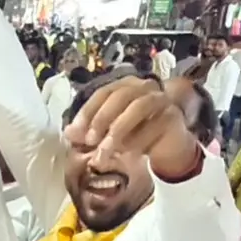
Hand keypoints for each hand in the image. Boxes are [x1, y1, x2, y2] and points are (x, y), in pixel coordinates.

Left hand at [64, 76, 199, 178]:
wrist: (166, 148)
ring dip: (118, 130)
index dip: (87, 112)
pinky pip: (154, 126)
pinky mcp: (172, 116)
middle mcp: (144, 87)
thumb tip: (68, 133)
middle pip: (121, 95)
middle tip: (89, 142)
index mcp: (125, 86)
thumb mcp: (106, 135)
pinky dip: (137, 141)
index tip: (75, 133)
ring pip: (138, 107)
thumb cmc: (134, 135)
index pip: (103, 93)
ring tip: (105, 151)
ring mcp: (161, 100)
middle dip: (101, 119)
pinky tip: (127, 154)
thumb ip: (87, 132)